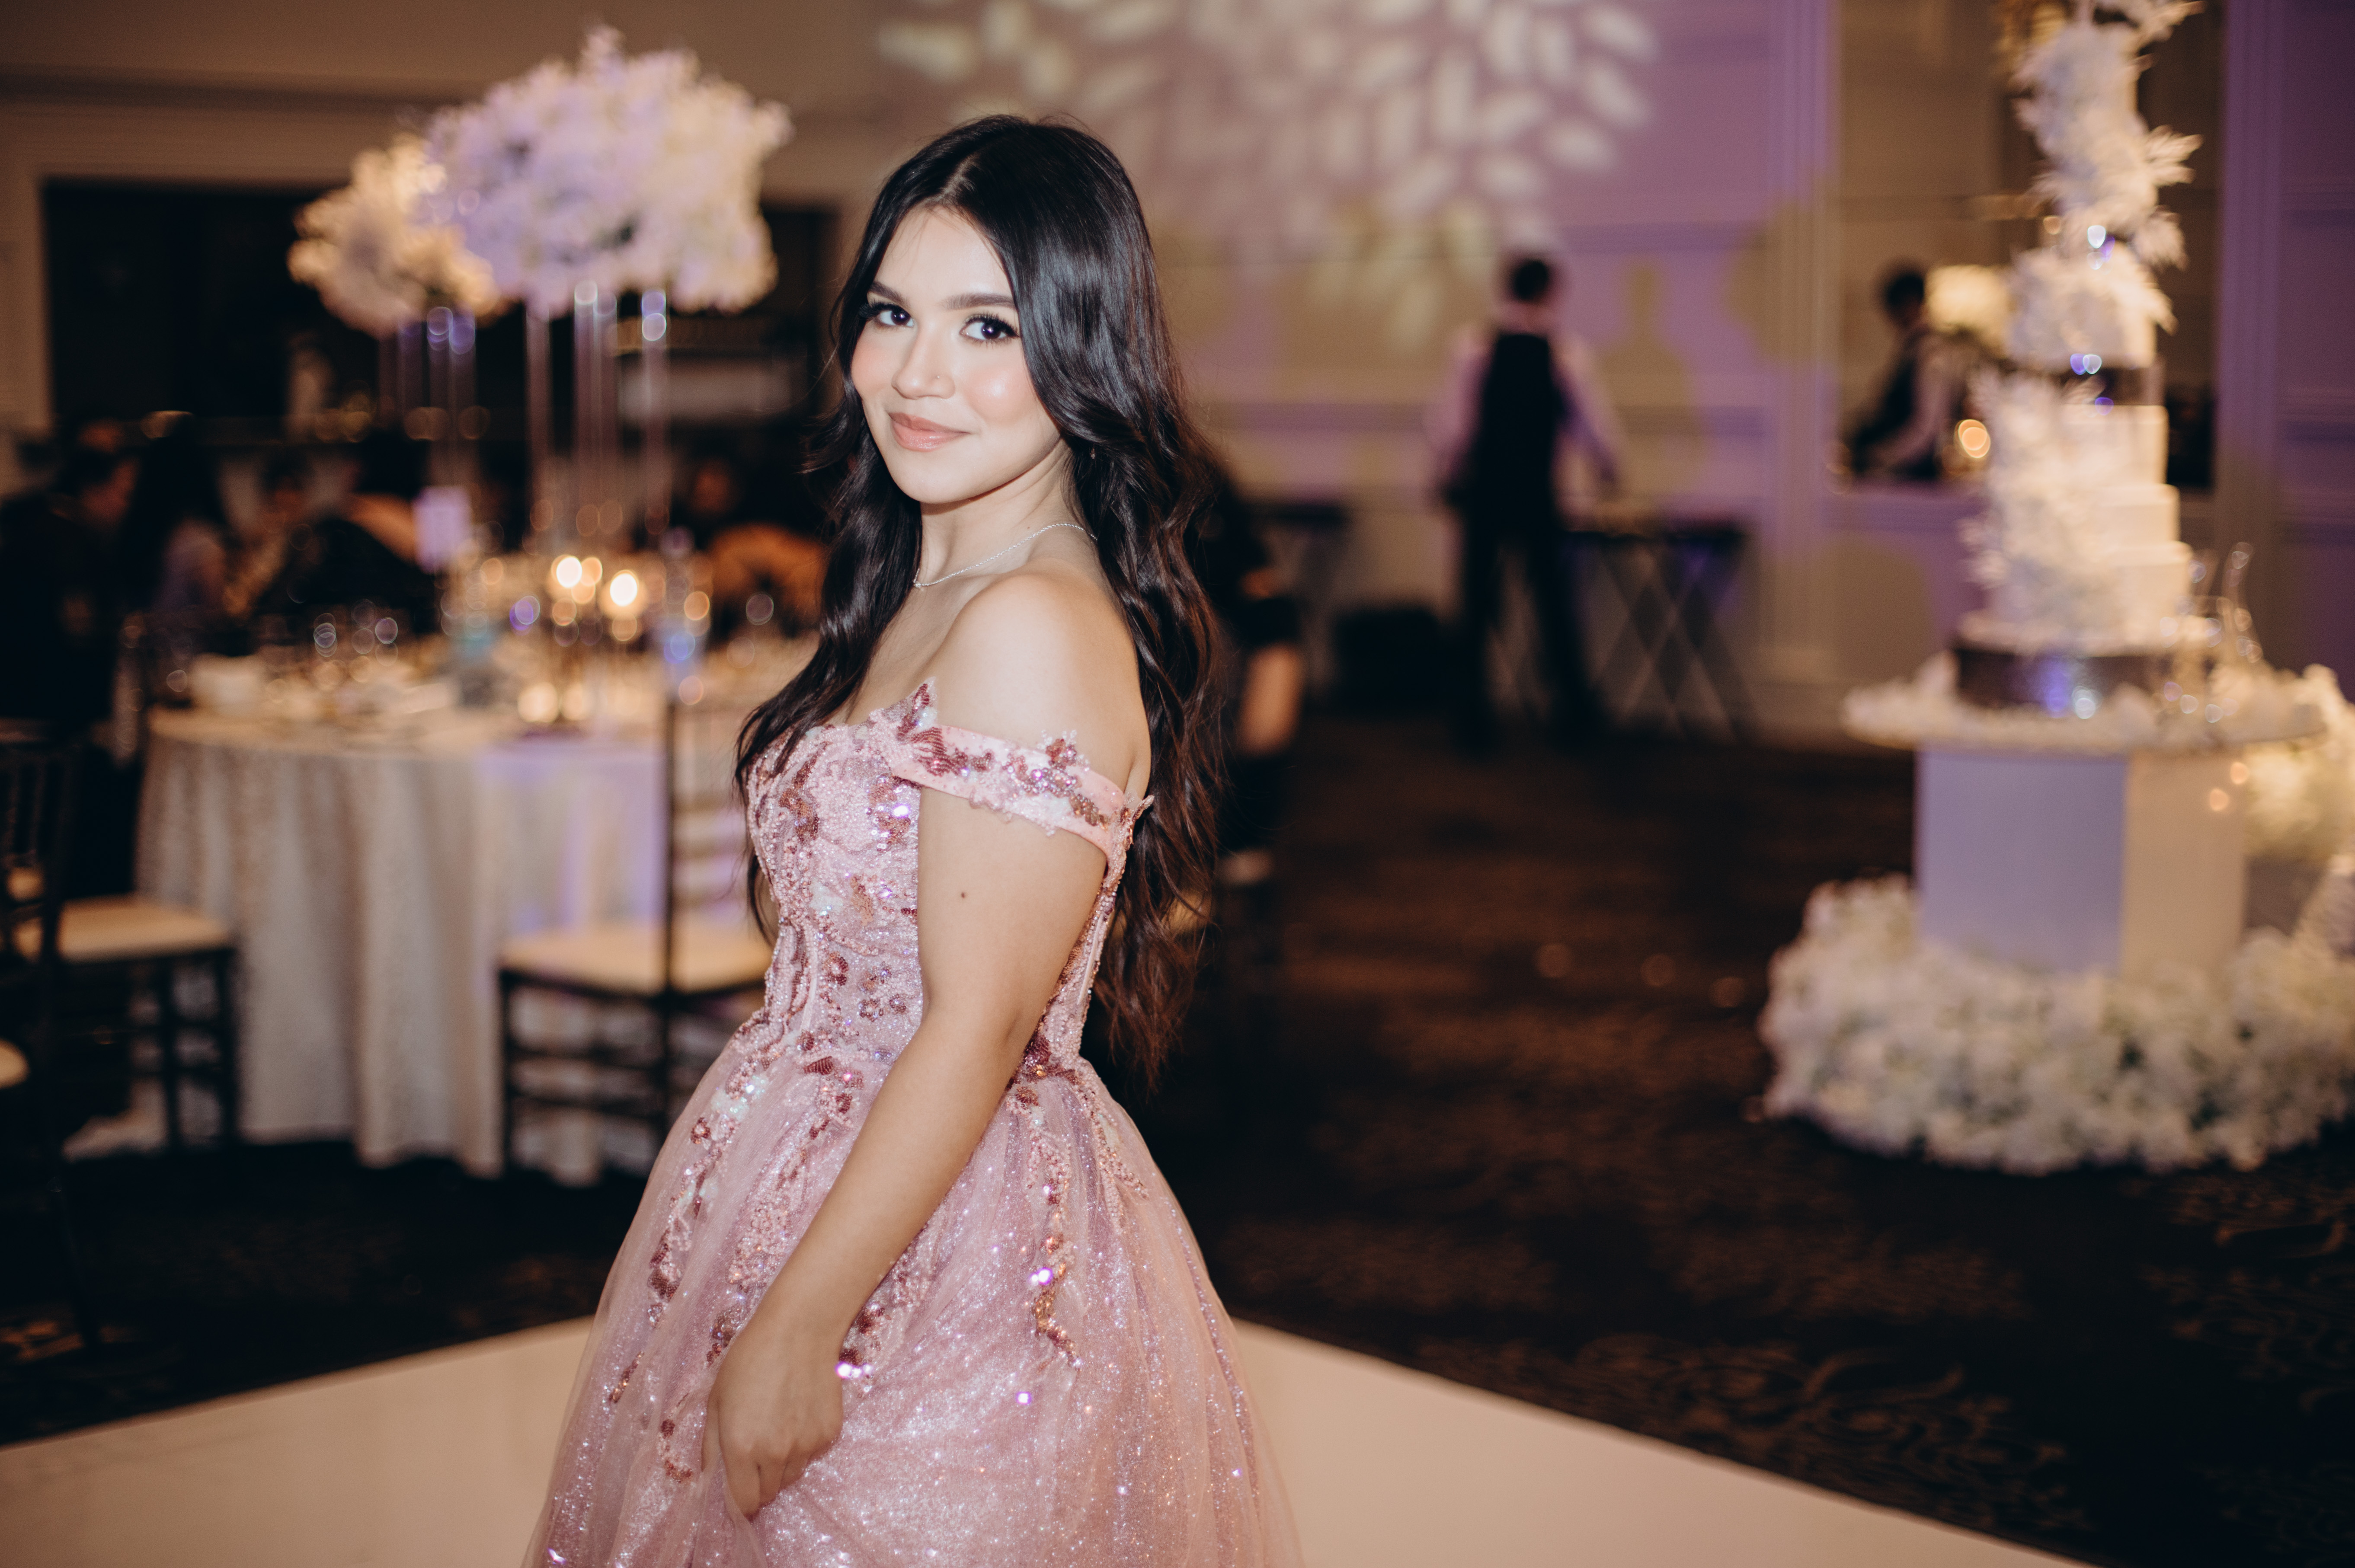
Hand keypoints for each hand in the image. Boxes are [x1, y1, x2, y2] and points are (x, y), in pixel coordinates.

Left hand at [703, 1314, 845, 1517]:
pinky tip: (799, 1414)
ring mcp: (806, 1446)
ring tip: (779, 1427)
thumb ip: (711, 1447)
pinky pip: (812, 1454)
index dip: (737, 1500)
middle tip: (756, 1450)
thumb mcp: (716, 1401)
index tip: (737, 1488)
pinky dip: (804, 1444)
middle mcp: (775, 1455)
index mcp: (741, 1448)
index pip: (742, 1503)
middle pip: (768, 1493)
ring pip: (792, 1476)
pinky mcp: (829, 1434)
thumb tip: (711, 1481)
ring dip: (782, 1465)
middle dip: (759, 1481)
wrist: (799, 1329)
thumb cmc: (749, 1360)